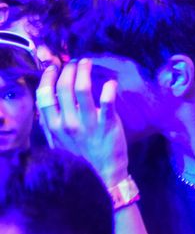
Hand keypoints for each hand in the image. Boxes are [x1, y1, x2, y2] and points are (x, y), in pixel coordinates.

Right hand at [38, 59, 128, 186]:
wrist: (105, 171)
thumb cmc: (83, 152)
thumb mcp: (59, 139)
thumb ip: (51, 121)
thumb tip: (45, 100)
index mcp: (54, 125)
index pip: (44, 95)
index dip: (48, 78)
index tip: (54, 67)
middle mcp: (68, 123)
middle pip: (63, 88)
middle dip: (68, 70)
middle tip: (75, 62)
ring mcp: (88, 124)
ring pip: (82, 90)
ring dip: (84, 72)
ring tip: (87, 63)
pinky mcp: (108, 125)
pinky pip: (107, 103)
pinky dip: (108, 89)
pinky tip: (110, 82)